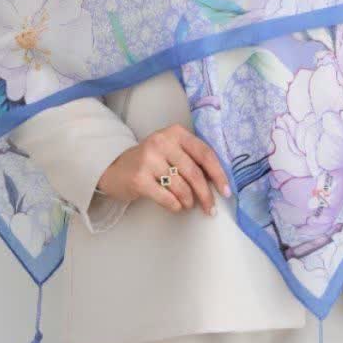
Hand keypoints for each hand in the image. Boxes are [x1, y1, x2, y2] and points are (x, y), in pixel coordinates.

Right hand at [96, 122, 232, 216]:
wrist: (116, 168)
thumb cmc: (151, 161)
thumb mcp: (172, 150)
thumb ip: (192, 159)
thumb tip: (218, 181)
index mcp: (176, 133)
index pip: (205, 153)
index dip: (218, 174)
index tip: (226, 191)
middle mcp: (162, 142)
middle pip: (194, 173)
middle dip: (206, 194)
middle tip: (211, 209)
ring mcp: (149, 159)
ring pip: (181, 187)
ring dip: (189, 201)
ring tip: (188, 204)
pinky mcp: (139, 178)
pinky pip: (167, 197)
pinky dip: (175, 206)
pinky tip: (176, 206)